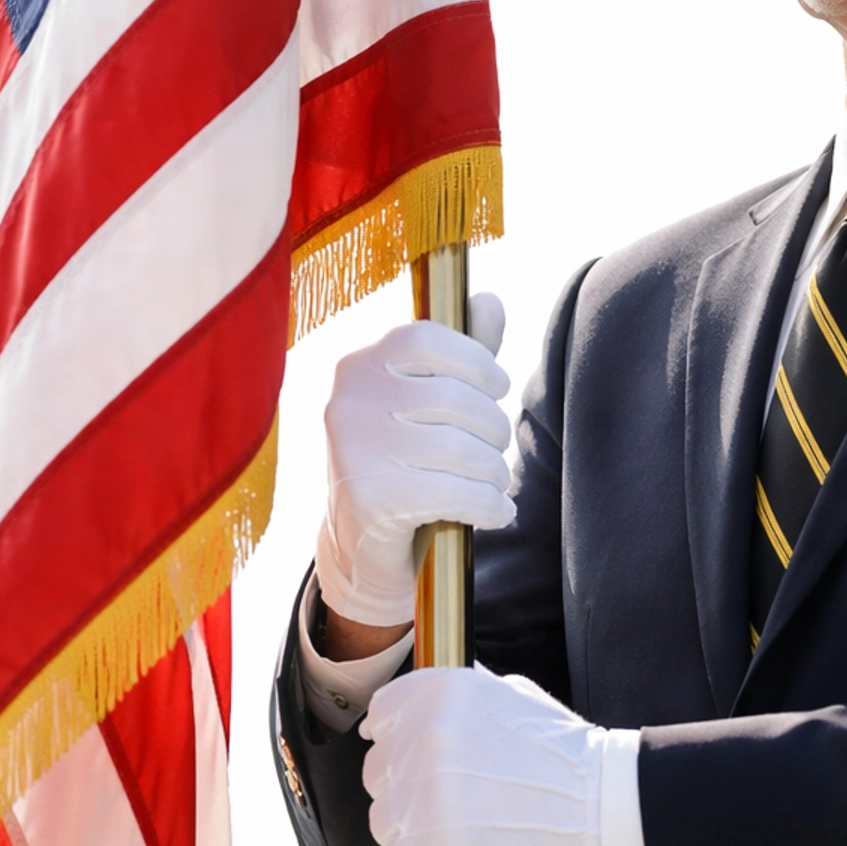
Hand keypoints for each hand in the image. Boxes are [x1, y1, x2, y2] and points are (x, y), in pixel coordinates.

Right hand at [315, 294, 512, 630]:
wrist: (360, 543)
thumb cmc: (401, 460)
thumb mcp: (425, 401)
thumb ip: (459, 354)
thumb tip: (490, 302)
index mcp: (359, 367)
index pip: (426, 338)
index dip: (477, 361)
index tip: (497, 389)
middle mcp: (349, 402)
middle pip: (454, 399)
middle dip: (493, 429)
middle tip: (496, 451)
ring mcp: (356, 451)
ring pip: (462, 450)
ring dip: (494, 473)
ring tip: (495, 485)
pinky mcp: (372, 500)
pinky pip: (458, 494)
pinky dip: (491, 506)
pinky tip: (495, 512)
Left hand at [362, 665, 610, 845]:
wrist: (606, 808)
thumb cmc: (569, 758)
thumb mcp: (518, 697)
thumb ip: (466, 694)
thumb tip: (430, 695)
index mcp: (442, 694)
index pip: (381, 715)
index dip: (391, 740)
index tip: (405, 761)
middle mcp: (426, 737)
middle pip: (378, 774)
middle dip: (405, 794)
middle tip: (445, 809)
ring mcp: (427, 793)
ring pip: (384, 823)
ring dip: (411, 837)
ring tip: (455, 841)